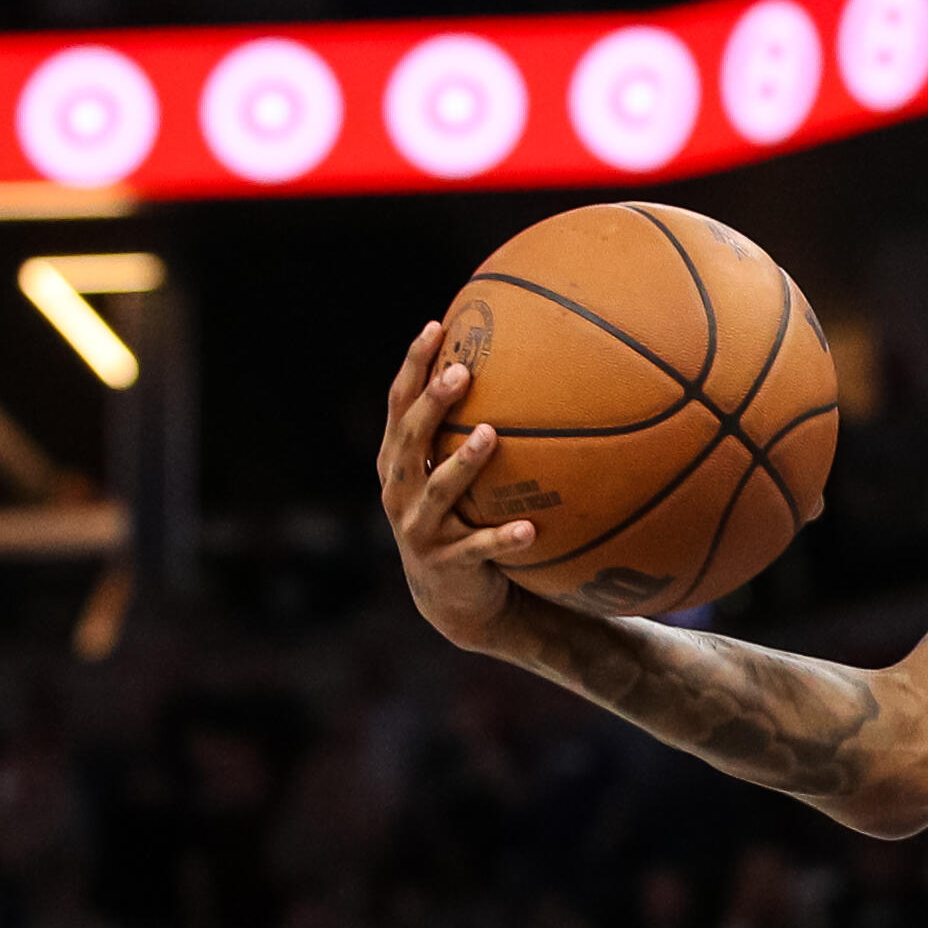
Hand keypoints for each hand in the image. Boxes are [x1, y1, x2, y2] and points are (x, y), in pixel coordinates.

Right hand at [380, 326, 541, 652]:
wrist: (453, 600)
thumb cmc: (460, 520)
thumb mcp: (453, 477)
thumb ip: (467, 432)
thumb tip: (518, 370)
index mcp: (398, 464)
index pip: (399, 406)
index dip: (413, 367)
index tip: (436, 327)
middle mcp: (399, 493)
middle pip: (411, 441)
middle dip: (432, 405)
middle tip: (461, 373)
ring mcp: (419, 530)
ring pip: (438, 491)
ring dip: (463, 463)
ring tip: (490, 435)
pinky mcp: (446, 565)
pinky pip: (478, 549)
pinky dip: (501, 539)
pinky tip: (530, 529)